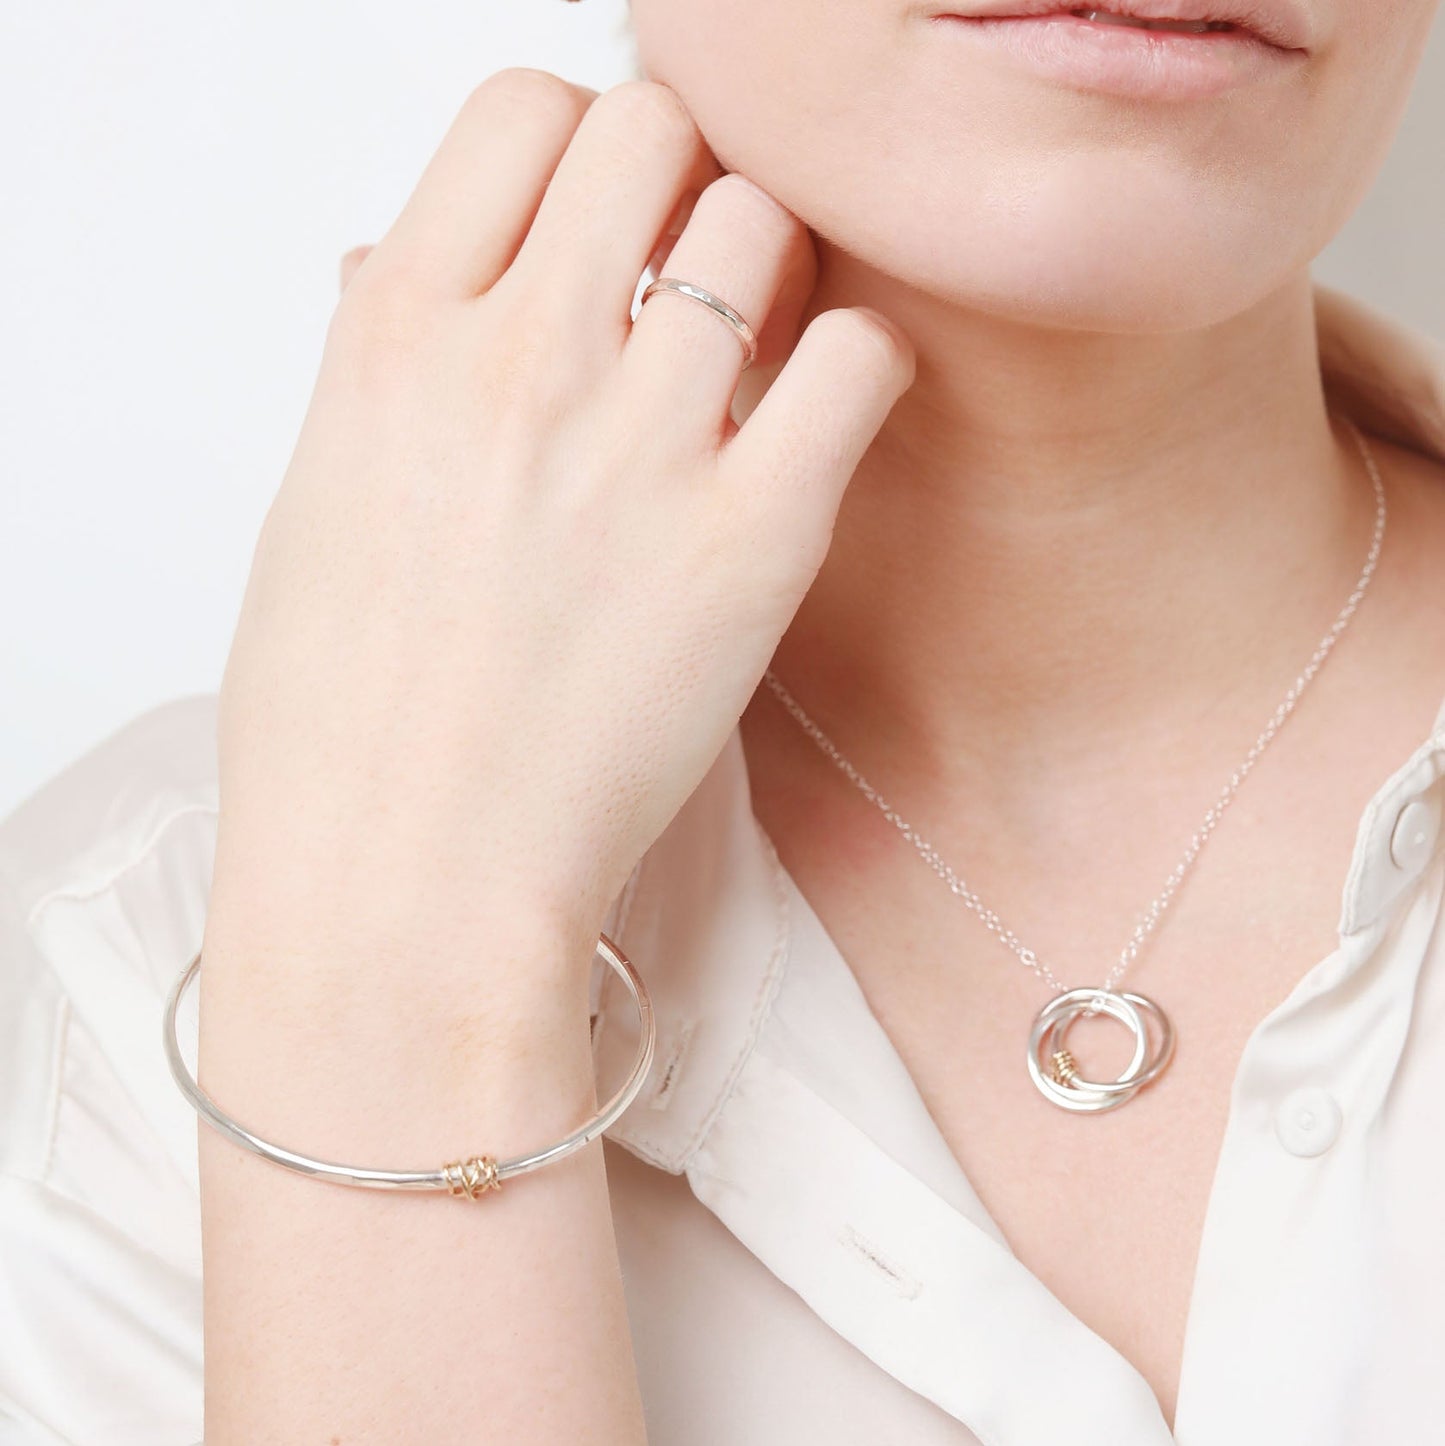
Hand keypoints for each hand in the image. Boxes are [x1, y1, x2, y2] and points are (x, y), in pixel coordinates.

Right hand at [210, 69, 914, 984]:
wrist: (409, 880)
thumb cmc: (348, 721)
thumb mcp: (320, 508)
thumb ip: (382, 368)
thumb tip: (405, 267)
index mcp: (393, 334)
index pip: (520, 107)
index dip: (576, 142)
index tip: (594, 214)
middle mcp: (520, 359)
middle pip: (654, 128)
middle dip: (678, 179)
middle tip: (681, 273)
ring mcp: (642, 442)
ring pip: (762, 221)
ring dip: (768, 267)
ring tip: (747, 361)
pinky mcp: (753, 538)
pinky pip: (857, 358)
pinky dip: (852, 366)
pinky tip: (812, 424)